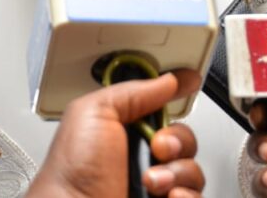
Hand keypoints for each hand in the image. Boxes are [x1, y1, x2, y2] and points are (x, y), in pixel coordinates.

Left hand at [28, 71, 204, 197]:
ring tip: (152, 181)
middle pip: (182, 136)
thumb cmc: (73, 171)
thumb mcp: (94, 112)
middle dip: (177, 139)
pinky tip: (166, 194)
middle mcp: (140, 153)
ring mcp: (155, 182)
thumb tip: (166, 80)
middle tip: (158, 147)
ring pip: (191, 167)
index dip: (174, 91)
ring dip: (177, 171)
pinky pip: (193, 193)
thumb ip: (131, 91)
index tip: (189, 81)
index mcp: (123, 127)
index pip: (158, 104)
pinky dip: (185, 193)